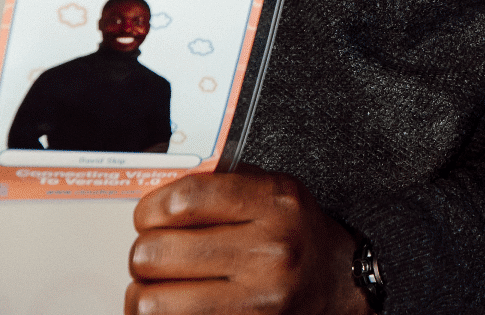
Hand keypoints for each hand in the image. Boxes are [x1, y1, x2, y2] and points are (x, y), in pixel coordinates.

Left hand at [126, 167, 370, 314]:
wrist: (339, 281)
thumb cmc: (296, 231)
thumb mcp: (272, 189)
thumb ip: (220, 182)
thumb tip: (156, 190)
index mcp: (275, 202)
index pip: (185, 200)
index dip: (151, 208)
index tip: (150, 214)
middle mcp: (268, 252)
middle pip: (155, 252)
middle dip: (145, 252)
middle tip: (156, 251)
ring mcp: (256, 300)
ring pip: (150, 301)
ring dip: (145, 292)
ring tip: (163, 283)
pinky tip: (176, 305)